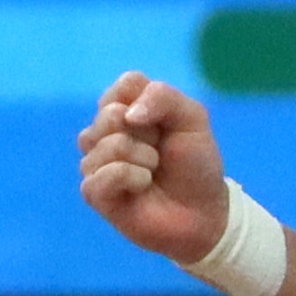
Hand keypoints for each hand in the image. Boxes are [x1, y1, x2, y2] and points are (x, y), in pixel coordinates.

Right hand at [76, 71, 227, 264]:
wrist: (202, 212)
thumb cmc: (195, 164)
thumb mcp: (192, 118)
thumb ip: (163, 97)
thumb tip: (127, 115)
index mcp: (128, 107)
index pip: (125, 83)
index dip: (150, 102)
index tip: (166, 125)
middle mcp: (106, 131)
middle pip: (111, 113)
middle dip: (147, 134)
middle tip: (159, 153)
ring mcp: (96, 161)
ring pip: (108, 143)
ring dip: (143, 158)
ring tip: (152, 172)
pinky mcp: (93, 191)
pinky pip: (105, 173)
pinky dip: (132, 178)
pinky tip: (142, 187)